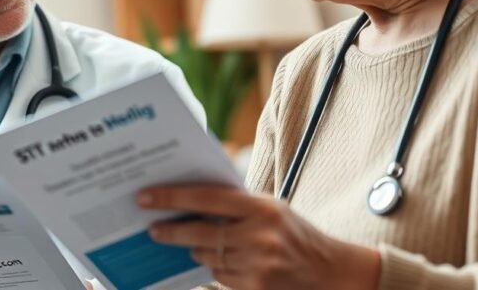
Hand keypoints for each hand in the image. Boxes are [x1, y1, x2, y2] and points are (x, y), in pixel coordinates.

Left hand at [137, 185, 379, 289]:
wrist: (330, 271)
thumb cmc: (295, 233)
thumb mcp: (271, 208)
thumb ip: (238, 204)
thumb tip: (191, 200)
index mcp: (262, 207)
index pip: (207, 198)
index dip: (173, 197)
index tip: (146, 197)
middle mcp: (260, 235)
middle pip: (201, 232)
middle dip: (172, 231)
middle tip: (152, 228)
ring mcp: (258, 265)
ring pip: (208, 257)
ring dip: (196, 250)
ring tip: (191, 242)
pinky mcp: (256, 287)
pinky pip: (220, 276)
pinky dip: (216, 268)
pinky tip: (219, 260)